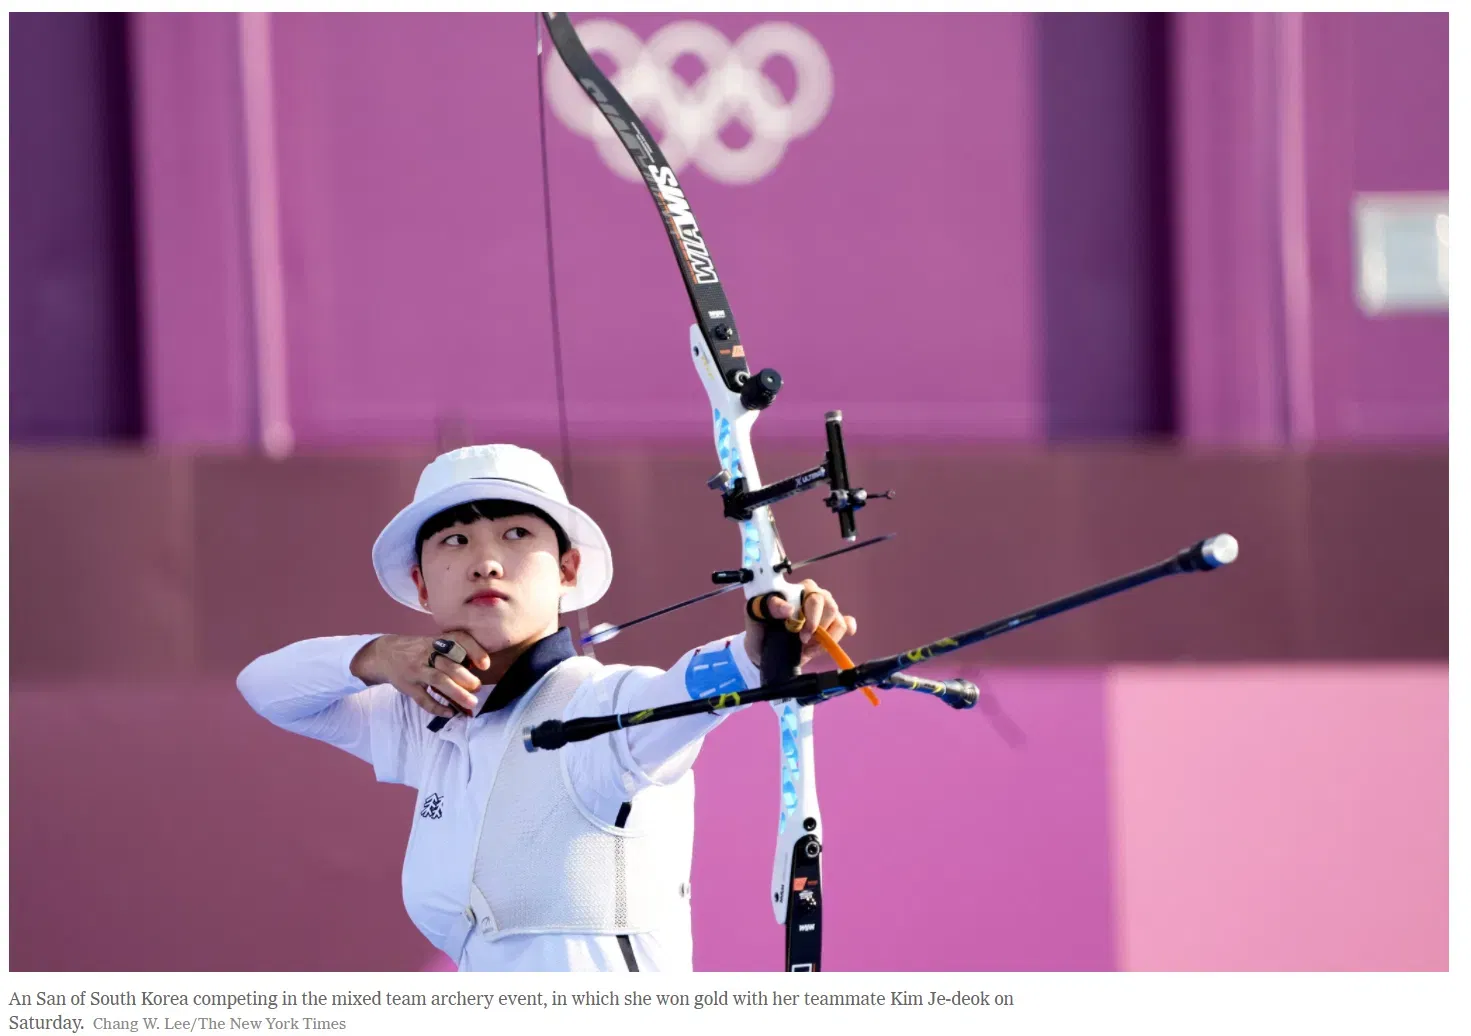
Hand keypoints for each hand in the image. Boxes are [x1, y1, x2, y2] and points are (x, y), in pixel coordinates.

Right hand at [350, 633, 491, 719]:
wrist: (384, 654)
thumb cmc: (417, 650)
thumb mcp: (433, 644)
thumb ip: (452, 652)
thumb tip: (478, 667)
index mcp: (436, 641)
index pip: (457, 639)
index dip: (473, 650)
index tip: (486, 664)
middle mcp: (426, 654)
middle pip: (449, 664)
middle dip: (466, 677)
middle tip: (478, 687)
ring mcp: (416, 670)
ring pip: (438, 680)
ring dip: (457, 692)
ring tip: (471, 703)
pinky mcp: (408, 686)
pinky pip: (423, 698)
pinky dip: (437, 707)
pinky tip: (450, 712)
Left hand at [744, 579, 857, 669]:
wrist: (763, 650)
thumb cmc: (760, 628)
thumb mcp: (754, 614)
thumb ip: (768, 606)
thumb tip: (788, 609)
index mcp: (797, 590)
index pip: (812, 592)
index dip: (809, 614)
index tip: (798, 631)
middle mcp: (814, 597)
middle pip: (829, 605)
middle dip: (817, 626)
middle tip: (803, 640)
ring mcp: (825, 612)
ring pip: (838, 620)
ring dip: (826, 638)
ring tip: (809, 647)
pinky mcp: (832, 626)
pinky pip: (847, 624)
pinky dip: (846, 631)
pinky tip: (833, 640)